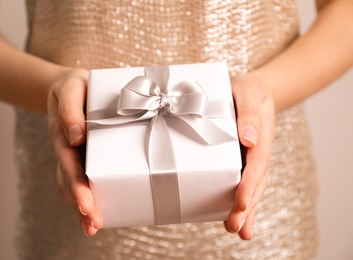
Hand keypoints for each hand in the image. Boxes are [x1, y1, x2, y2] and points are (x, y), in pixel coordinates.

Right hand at [47, 68, 102, 235]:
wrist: (73, 86)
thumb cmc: (77, 86)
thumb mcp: (73, 86)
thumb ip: (70, 106)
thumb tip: (76, 135)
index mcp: (63, 130)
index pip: (68, 160)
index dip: (77, 182)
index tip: (87, 201)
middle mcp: (66, 146)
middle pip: (69, 178)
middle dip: (80, 201)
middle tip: (93, 221)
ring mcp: (73, 153)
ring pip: (72, 183)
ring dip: (81, 206)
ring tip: (92, 226)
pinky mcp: (83, 157)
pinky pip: (81, 179)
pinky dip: (86, 198)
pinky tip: (93, 216)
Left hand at [224, 73, 274, 239]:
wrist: (251, 89)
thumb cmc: (248, 90)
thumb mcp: (249, 93)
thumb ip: (249, 114)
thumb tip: (250, 140)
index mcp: (262, 136)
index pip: (256, 164)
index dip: (248, 184)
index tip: (240, 203)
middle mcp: (258, 151)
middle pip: (256, 182)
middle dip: (246, 206)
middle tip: (235, 226)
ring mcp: (251, 157)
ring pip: (252, 186)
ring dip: (245, 209)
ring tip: (236, 230)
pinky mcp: (241, 159)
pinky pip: (244, 180)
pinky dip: (242, 199)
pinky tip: (236, 216)